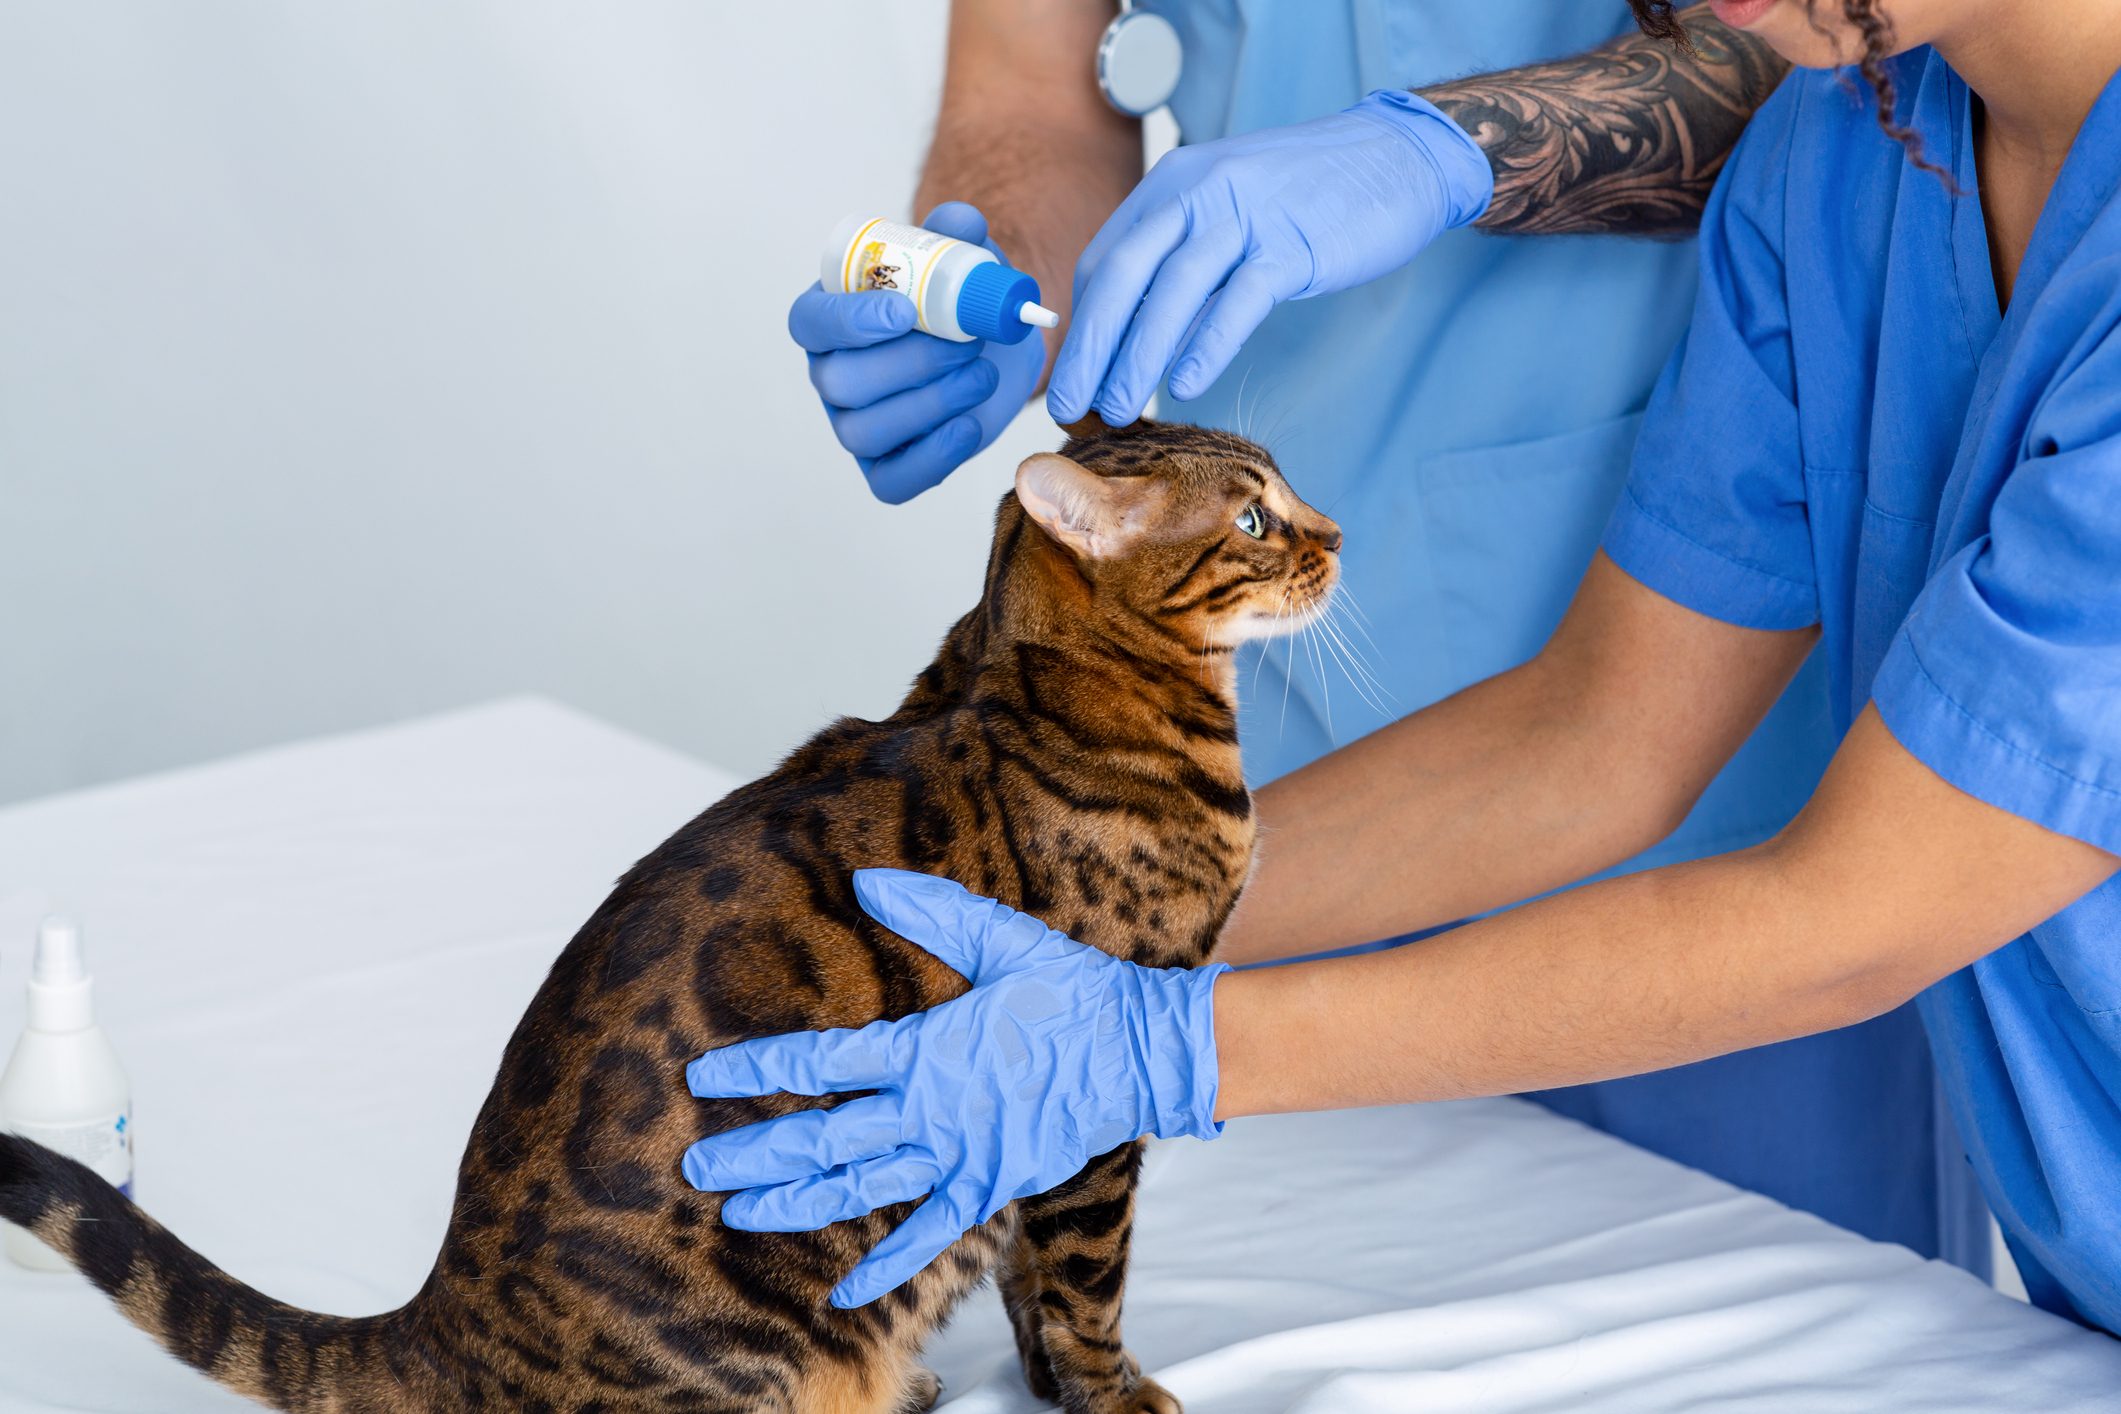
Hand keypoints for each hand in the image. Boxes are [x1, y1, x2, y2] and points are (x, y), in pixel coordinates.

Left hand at [680, 868, 1227, 1307]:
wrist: (1142, 1051)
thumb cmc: (1074, 992)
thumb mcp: (1003, 939)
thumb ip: (932, 912)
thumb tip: (867, 878)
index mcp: (924, 1049)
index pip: (821, 1062)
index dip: (759, 1068)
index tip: (705, 1075)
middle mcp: (929, 1109)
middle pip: (822, 1139)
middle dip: (754, 1153)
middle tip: (694, 1164)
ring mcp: (957, 1155)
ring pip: (859, 1189)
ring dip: (796, 1204)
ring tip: (737, 1215)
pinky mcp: (989, 1186)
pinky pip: (927, 1236)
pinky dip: (885, 1267)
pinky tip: (841, 1293)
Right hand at [790, 202, 1045, 503]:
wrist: (996, 346)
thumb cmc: (962, 299)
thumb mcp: (963, 258)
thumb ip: (957, 233)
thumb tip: (961, 221)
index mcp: (832, 317)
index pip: (811, 322)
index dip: (849, 322)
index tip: (904, 312)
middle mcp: (832, 373)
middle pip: (839, 382)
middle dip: (910, 364)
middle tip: (966, 344)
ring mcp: (855, 424)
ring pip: (864, 431)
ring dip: (929, 404)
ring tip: (980, 375)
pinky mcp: (888, 466)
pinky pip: (890, 483)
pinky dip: (932, 458)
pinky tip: (969, 425)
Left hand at [1047, 90, 1492, 426]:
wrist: (1394, 157)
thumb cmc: (1303, 195)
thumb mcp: (1224, 206)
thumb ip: (1177, 254)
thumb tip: (1130, 328)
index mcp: (1171, 185)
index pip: (1104, 260)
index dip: (1081, 325)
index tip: (1068, 377)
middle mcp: (1198, 191)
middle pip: (1124, 276)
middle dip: (1090, 349)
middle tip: (1068, 406)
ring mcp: (1245, 216)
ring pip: (1174, 292)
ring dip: (1138, 358)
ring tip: (1117, 409)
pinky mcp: (1292, 245)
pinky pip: (1238, 301)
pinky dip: (1206, 345)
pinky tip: (1185, 383)